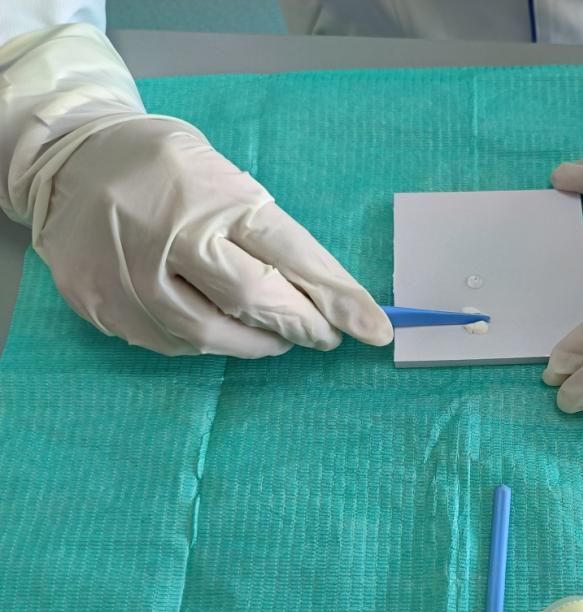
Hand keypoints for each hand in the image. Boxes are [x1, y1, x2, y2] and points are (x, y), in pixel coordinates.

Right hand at [38, 118, 391, 356]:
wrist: (68, 158)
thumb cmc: (165, 166)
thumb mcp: (223, 175)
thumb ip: (266, 232)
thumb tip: (320, 293)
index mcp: (213, 193)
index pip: (292, 254)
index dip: (339, 297)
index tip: (376, 329)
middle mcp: (171, 233)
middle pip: (256, 300)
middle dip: (301, 325)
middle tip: (324, 334)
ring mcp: (131, 273)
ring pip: (213, 335)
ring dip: (258, 344)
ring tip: (275, 336)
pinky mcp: (103, 304)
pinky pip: (171, 343)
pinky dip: (208, 342)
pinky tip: (218, 326)